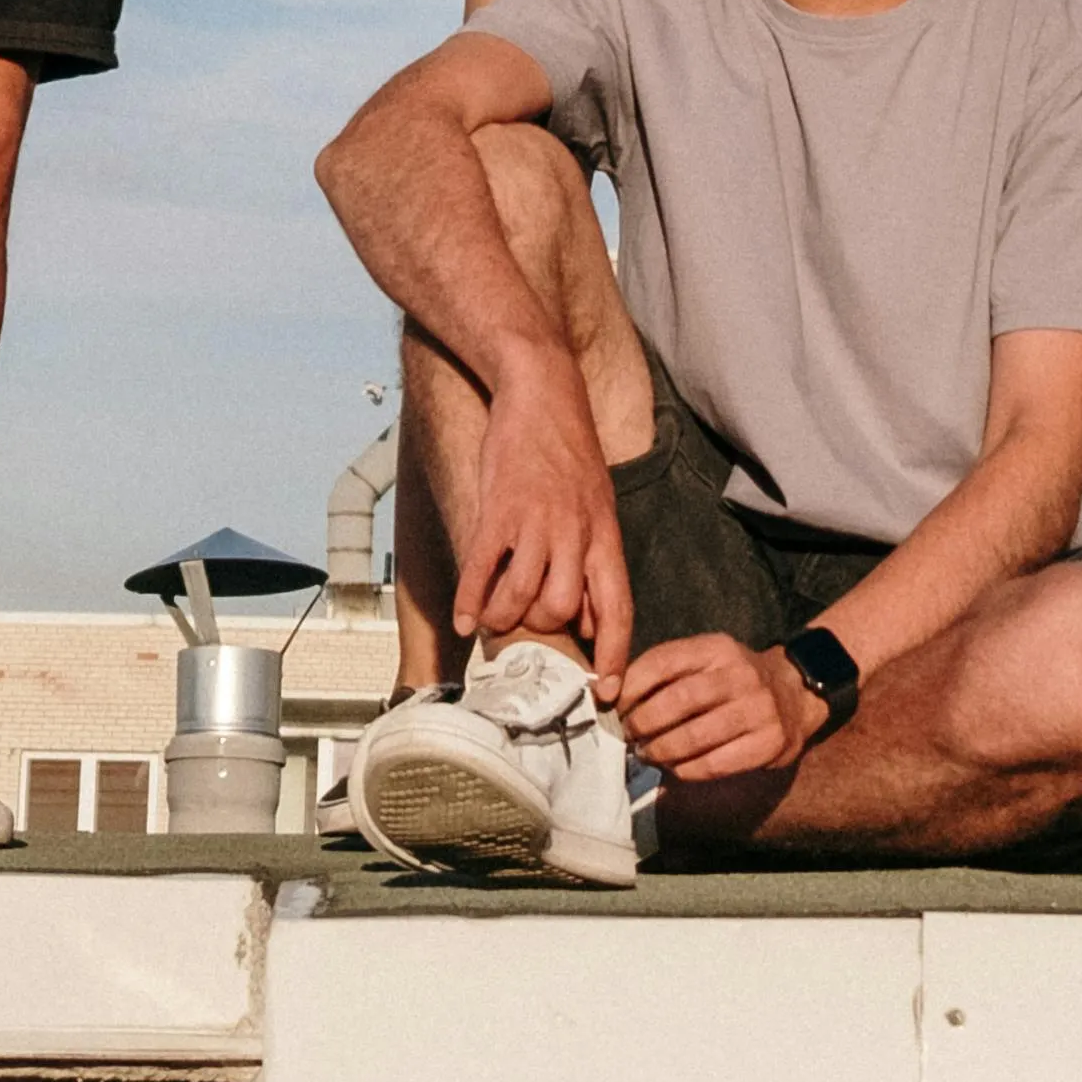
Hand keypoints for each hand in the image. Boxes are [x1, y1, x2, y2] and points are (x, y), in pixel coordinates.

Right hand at [449, 380, 637, 670]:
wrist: (542, 390)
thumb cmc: (569, 451)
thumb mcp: (599, 506)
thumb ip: (594, 560)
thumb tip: (589, 619)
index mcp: (605, 536)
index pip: (617, 608)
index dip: (614, 654)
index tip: (606, 691)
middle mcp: (576, 533)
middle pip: (563, 611)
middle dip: (542, 632)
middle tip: (526, 631)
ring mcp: (537, 521)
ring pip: (523, 596)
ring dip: (504, 619)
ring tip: (494, 621)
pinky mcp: (499, 507)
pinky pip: (483, 568)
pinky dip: (471, 600)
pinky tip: (464, 620)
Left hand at [604, 631, 823, 783]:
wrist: (795, 695)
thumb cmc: (733, 681)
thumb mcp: (706, 660)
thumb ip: (666, 672)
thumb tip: (613, 696)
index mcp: (717, 648)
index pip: (662, 662)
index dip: (630, 687)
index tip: (614, 706)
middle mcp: (741, 674)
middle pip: (677, 701)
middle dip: (643, 723)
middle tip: (629, 736)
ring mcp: (759, 709)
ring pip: (694, 737)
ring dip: (660, 751)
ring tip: (646, 754)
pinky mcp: (769, 743)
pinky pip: (715, 763)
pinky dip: (686, 770)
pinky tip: (674, 769)